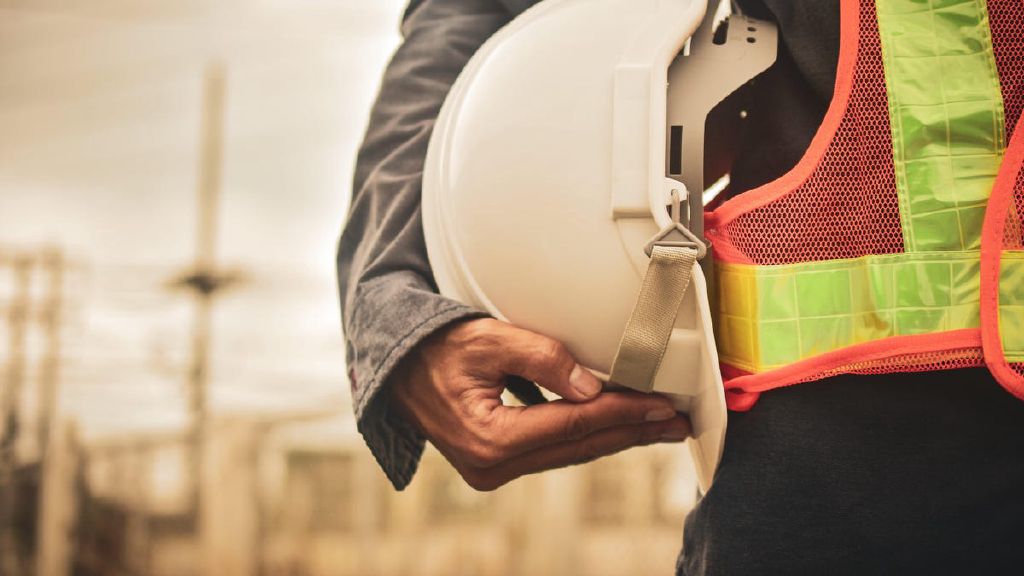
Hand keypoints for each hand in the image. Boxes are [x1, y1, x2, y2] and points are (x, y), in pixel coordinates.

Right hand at [389, 318, 690, 490]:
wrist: (395, 368)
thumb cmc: (436, 347)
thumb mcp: (487, 338)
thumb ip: (542, 358)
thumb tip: (592, 387)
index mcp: (491, 438)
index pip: (574, 424)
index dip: (623, 413)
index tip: (663, 405)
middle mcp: (493, 465)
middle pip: (579, 446)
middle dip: (632, 432)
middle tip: (677, 423)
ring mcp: (493, 470)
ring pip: (570, 453)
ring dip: (615, 437)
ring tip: (657, 426)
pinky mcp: (495, 463)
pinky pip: (553, 451)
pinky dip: (586, 436)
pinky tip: (615, 426)